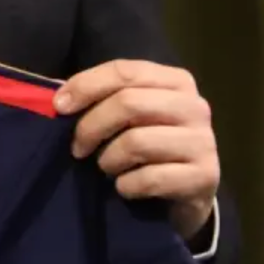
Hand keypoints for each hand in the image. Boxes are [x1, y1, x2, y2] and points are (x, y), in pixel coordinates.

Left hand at [57, 59, 218, 241]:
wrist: (186, 192)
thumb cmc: (148, 146)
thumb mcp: (128, 116)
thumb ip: (103, 98)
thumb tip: (60, 99)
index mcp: (176, 81)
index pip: (124, 71)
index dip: (86, 86)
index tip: (59, 107)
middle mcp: (195, 106)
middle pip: (128, 103)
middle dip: (91, 127)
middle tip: (77, 148)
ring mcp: (204, 142)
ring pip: (136, 142)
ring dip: (108, 160)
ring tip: (106, 168)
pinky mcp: (204, 177)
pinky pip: (149, 179)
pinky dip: (126, 186)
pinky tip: (125, 187)